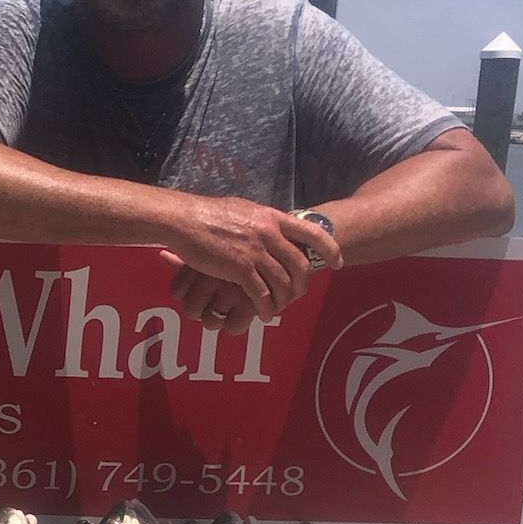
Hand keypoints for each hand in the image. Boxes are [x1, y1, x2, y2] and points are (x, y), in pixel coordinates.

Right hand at [158, 194, 340, 320]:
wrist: (185, 221)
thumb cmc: (208, 214)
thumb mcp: (243, 209)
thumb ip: (262, 221)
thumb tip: (272, 226)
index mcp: (272, 218)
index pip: (312, 233)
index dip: (330, 249)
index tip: (337, 263)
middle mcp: (270, 234)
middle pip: (299, 264)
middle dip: (302, 284)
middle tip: (299, 295)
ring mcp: (256, 252)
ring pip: (282, 283)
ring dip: (284, 300)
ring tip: (279, 309)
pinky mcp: (241, 269)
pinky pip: (262, 294)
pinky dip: (266, 307)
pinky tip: (264, 314)